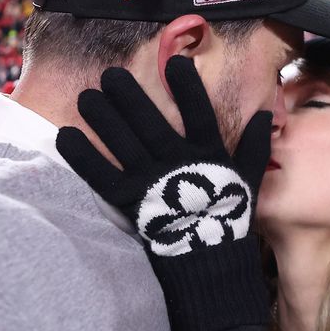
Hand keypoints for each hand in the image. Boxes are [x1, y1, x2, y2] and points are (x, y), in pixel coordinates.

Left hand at [57, 55, 272, 330]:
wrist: (211, 269)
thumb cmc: (230, 220)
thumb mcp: (247, 180)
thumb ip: (255, 146)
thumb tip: (264, 114)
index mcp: (209, 155)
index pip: (199, 113)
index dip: (188, 87)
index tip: (176, 62)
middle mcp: (180, 164)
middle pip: (151, 122)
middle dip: (130, 96)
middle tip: (109, 74)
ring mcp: (154, 183)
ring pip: (124, 143)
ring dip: (103, 118)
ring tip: (85, 96)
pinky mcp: (133, 203)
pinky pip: (103, 175)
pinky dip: (83, 156)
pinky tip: (65, 136)